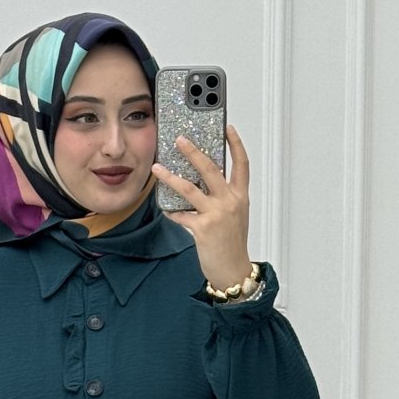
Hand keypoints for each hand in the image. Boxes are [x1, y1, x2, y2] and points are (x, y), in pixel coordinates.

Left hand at [151, 123, 251, 290]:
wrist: (233, 270)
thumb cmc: (233, 245)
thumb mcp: (235, 216)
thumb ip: (224, 197)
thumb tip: (205, 183)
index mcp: (240, 196)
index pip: (241, 164)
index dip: (235, 144)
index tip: (227, 128)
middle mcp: (229, 202)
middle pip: (210, 168)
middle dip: (193, 151)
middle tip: (180, 139)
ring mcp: (216, 214)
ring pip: (189, 188)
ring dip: (170, 177)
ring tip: (158, 168)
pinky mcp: (202, 228)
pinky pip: (181, 215)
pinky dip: (172, 211)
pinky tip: (165, 208)